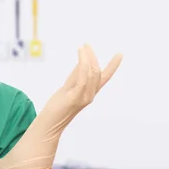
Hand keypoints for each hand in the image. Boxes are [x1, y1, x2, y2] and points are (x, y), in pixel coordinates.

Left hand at [0, 44, 121, 168]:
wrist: (49, 123)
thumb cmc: (58, 106)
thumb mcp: (68, 86)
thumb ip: (76, 75)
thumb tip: (82, 61)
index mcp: (90, 93)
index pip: (104, 77)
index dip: (113, 66)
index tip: (120, 54)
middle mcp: (90, 95)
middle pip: (97, 72)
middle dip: (93, 57)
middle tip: (86, 45)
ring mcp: (83, 97)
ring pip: (91, 74)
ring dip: (87, 58)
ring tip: (82, 47)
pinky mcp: (74, 98)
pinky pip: (82, 79)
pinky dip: (83, 65)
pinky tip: (80, 56)